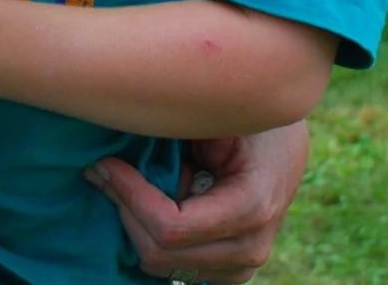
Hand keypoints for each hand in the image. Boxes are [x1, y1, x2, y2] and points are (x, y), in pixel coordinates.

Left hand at [88, 121, 309, 283]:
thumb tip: (114, 156)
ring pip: (160, 265)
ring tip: (137, 182)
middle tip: (105, 170)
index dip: (129, 196)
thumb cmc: (245, 121)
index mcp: (252, 206)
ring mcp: (241, 265)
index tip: (104, 164)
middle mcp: (250, 247)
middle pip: (160, 252)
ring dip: (137, 223)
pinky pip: (171, 266)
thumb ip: (176, 136)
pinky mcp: (229, 270)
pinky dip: (150, 236)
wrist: (282, 143)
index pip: (171, 227)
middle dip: (124, 209)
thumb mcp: (216, 119)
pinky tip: (151, 202)